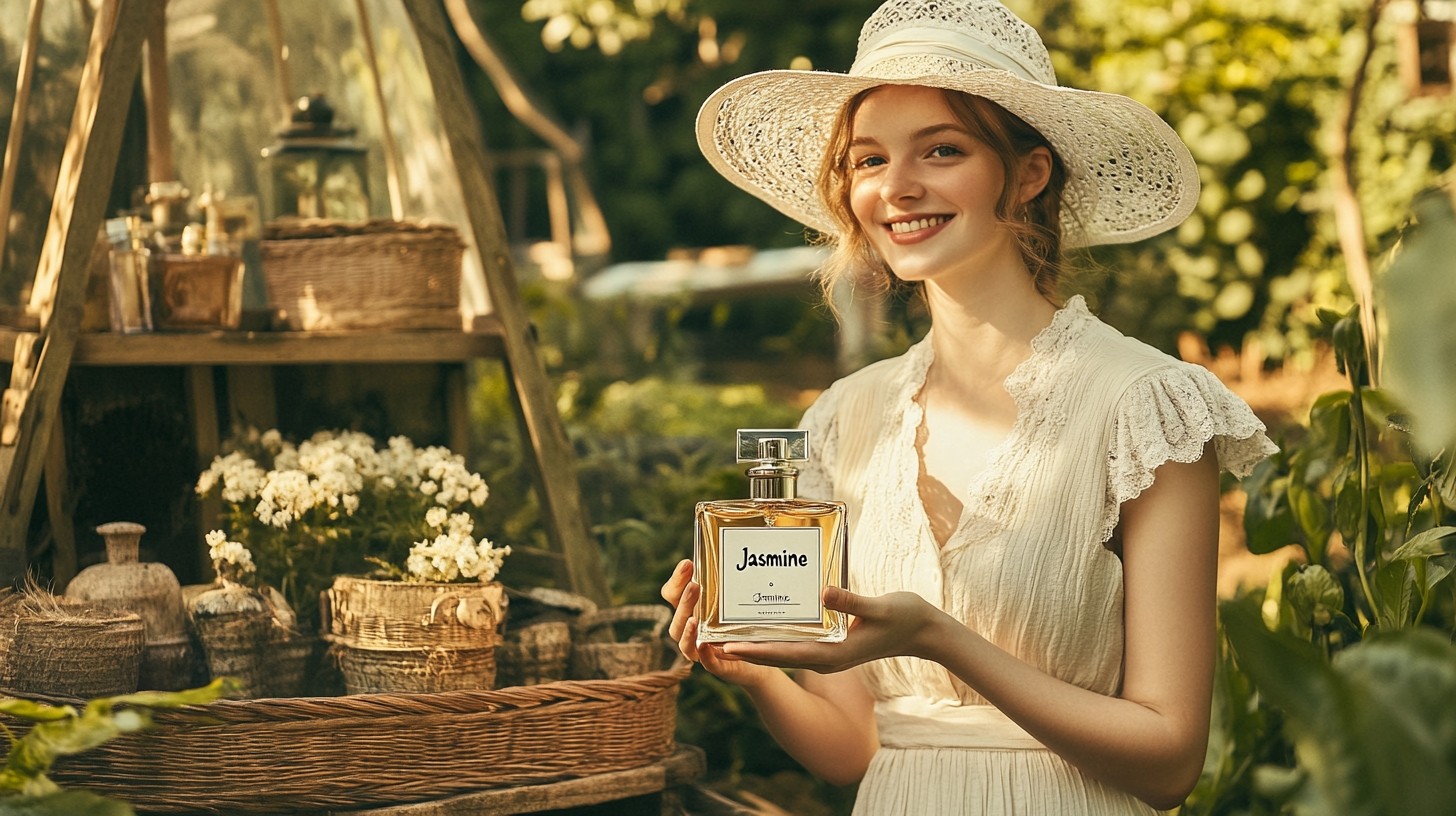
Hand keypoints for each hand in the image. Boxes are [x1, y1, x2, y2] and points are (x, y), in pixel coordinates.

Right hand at [659, 559, 780, 688]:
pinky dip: (703, 655)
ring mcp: (700, 650)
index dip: (676, 580)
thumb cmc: (739, 620)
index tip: (688, 563)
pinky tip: (704, 645)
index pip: (671, 593)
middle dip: (684, 602)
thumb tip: (734, 550)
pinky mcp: (717, 665)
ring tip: (695, 620)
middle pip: (676, 618)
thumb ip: (725, 579)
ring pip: (684, 643)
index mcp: (689, 609)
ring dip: (687, 630)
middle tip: (695, 586)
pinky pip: (707, 663)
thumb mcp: (731, 597)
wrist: (759, 652)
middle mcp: (689, 629)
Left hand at [720, 587, 945, 672]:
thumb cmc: (905, 618)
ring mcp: (828, 653)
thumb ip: (851, 600)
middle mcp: (826, 658)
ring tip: (725, 629)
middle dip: (744, 649)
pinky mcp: (831, 644)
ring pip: (783, 650)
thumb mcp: (879, 607)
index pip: (785, 655)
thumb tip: (823, 592)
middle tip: (711, 637)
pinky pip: (795, 642)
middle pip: (776, 656)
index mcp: (833, 654)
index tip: (725, 648)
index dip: (754, 651)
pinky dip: (775, 635)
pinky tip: (760, 620)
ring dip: (756, 643)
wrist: (924, 631)